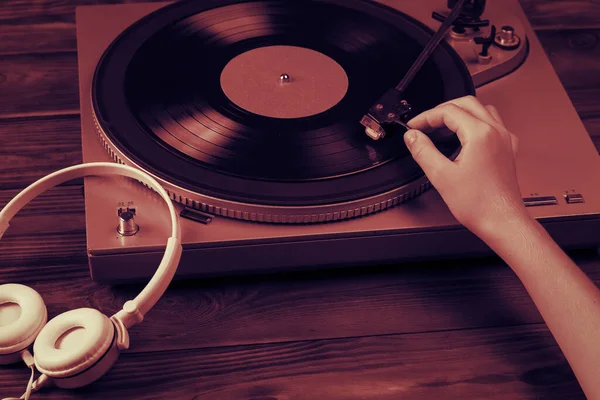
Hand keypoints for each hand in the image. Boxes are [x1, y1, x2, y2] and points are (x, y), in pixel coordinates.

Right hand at [404, 95, 529, 236]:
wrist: (502, 222)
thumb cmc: (479, 204)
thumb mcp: (441, 176)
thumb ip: (423, 151)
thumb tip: (412, 137)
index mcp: (480, 134)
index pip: (448, 111)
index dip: (426, 117)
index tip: (414, 127)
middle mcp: (496, 132)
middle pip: (466, 104)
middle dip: (441, 111)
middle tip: (424, 125)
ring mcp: (504, 139)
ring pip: (481, 110)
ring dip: (460, 114)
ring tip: (442, 129)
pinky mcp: (507, 149)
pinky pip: (492, 124)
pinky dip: (474, 124)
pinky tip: (464, 139)